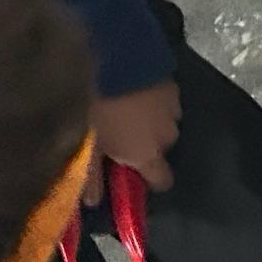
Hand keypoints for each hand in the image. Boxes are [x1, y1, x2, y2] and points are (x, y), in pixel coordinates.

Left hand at [90, 79, 181, 194]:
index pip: (162, 181)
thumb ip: (91, 176)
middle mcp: (166, 137)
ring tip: (126, 107)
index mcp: (147, 156)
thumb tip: (92, 202)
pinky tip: (134, 90)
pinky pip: (164, 102)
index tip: (132, 172)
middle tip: (119, 132)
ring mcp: (173, 110)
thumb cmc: (99, 107)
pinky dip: (152, 100)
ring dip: (149, 120)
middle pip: (160, 149)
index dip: (149, 179)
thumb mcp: (88, 145)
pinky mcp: (173, 86)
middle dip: (144, 144)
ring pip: (163, 124)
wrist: (118, 59)